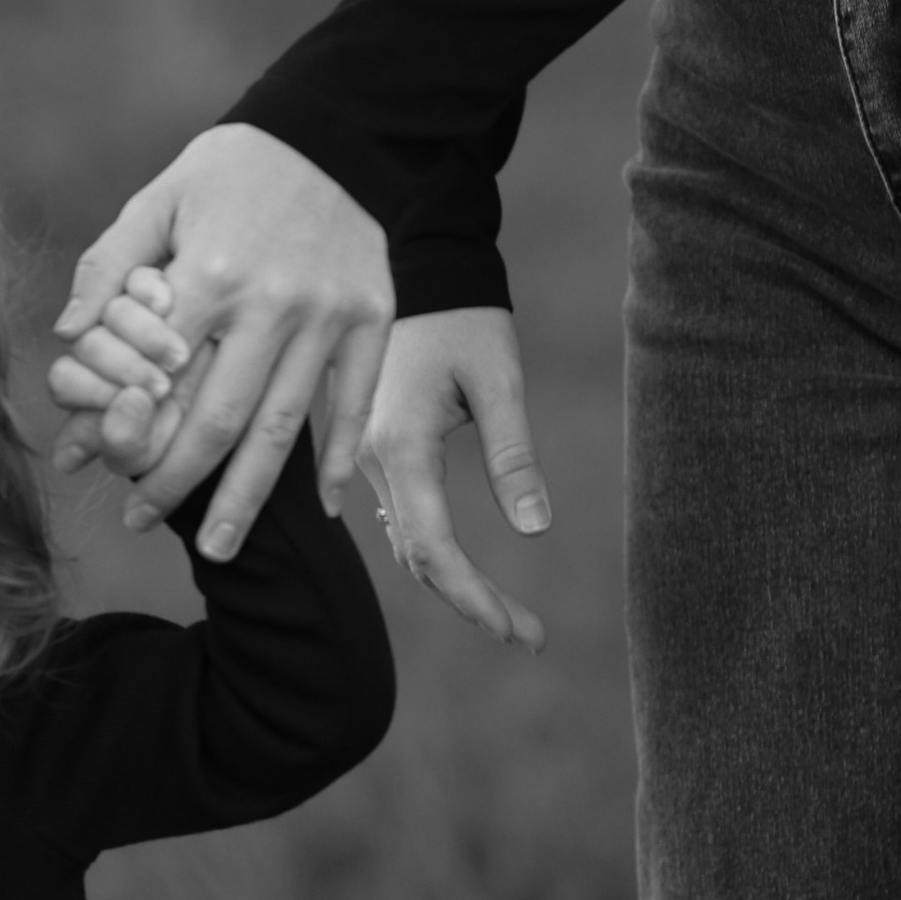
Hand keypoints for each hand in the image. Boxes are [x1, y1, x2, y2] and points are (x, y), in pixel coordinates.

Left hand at [53, 126, 393, 559]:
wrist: (340, 128)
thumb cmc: (234, 166)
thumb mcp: (159, 197)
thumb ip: (110, 267)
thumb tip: (69, 339)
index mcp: (213, 272)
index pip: (161, 377)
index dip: (128, 433)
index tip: (104, 474)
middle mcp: (274, 303)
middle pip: (219, 420)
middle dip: (177, 483)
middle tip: (145, 521)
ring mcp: (330, 316)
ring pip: (284, 427)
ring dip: (248, 496)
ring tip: (220, 548)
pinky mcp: (374, 319)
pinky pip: (353, 402)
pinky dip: (337, 458)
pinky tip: (316, 504)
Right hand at [360, 307, 549, 649]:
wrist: (417, 261)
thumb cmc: (463, 316)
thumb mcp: (499, 379)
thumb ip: (514, 455)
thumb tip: (536, 530)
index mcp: (400, 446)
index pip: (435, 550)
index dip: (477, 599)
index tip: (522, 633)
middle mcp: (371, 458)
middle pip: (418, 558)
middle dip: (474, 603)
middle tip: (530, 638)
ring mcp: (364, 454)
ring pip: (405, 541)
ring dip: (454, 582)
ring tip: (510, 616)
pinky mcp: (371, 446)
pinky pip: (397, 517)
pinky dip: (430, 553)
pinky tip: (464, 573)